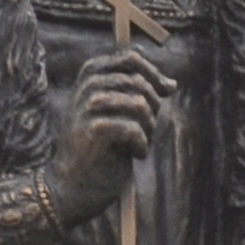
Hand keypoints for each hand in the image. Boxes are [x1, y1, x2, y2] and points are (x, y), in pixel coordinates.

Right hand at [50, 47, 163, 217]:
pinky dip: (142, 146)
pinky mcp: (96, 129)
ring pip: (141, 105)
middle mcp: (87, 86)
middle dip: (153, 108)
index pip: (131, 58)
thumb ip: (135, 95)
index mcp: (90, 75)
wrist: (71, 185)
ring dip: (149, 129)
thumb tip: (172, 84)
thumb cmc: (98, 148)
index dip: (154, 74)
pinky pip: (136, 129)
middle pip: (140, 82)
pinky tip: (134, 156)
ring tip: (139, 144)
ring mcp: (89, 106)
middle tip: (146, 130)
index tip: (166, 92)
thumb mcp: (114, 113)